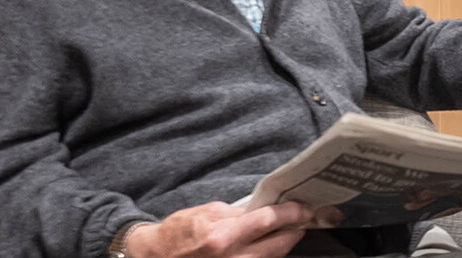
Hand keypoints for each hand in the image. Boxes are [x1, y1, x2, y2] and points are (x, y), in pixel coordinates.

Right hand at [123, 201, 312, 257]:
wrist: (157, 255)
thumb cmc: (179, 232)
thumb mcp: (208, 212)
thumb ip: (239, 213)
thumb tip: (265, 210)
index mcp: (222, 235)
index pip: (268, 221)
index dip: (292, 213)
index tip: (305, 207)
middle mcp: (230, 257)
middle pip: (279, 244)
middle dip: (295, 230)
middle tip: (305, 218)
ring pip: (273, 257)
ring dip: (284, 243)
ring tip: (290, 230)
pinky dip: (269, 254)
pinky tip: (271, 245)